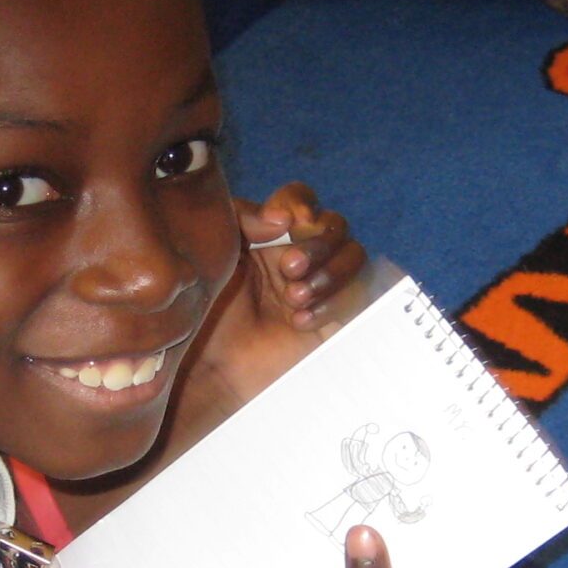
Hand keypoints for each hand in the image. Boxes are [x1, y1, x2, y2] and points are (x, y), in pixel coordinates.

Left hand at [187, 183, 364, 409]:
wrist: (214, 367)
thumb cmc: (208, 310)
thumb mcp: (217, 253)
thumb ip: (244, 219)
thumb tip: (284, 219)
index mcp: (271, 234)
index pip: (301, 200)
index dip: (301, 204)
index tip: (290, 221)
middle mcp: (301, 255)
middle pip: (335, 225)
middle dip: (317, 244)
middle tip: (288, 268)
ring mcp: (322, 286)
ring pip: (355, 256)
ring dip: (329, 272)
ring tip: (294, 298)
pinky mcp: (337, 318)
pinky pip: (358, 297)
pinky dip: (333, 303)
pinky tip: (300, 321)